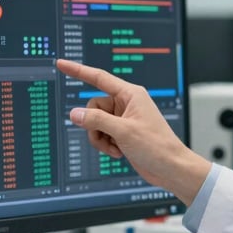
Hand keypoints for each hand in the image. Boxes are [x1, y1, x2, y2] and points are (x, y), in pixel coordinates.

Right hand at [56, 59, 210, 204]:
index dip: (78, 70)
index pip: (99, 78)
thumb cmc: (156, 146)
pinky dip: (105, 144)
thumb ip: (96, 120)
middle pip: (93, 107)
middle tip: (107, 138)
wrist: (170, 168)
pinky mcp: (121, 133)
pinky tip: (118, 152)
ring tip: (114, 148)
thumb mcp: (123, 131)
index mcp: (130, 94)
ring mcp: (123, 119)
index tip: (61, 64)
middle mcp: (126, 104)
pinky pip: (101, 134)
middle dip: (94, 125)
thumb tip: (74, 114)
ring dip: (99, 138)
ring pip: (95, 123)